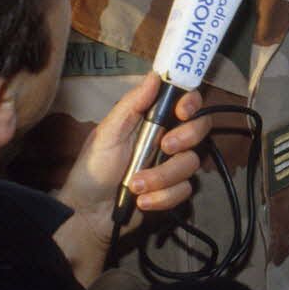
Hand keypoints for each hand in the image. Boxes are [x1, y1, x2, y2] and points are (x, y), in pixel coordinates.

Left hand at [53, 73, 210, 284]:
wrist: (88, 214)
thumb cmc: (93, 168)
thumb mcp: (107, 133)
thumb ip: (132, 105)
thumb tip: (155, 75)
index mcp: (152, 119)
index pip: (185, 101)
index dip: (192, 102)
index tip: (183, 111)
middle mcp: (168, 138)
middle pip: (200, 128)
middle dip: (186, 138)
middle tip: (165, 147)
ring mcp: (172, 165)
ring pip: (190, 163)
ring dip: (162, 176)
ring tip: (134, 185)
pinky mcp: (173, 190)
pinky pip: (184, 190)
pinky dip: (162, 197)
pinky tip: (141, 202)